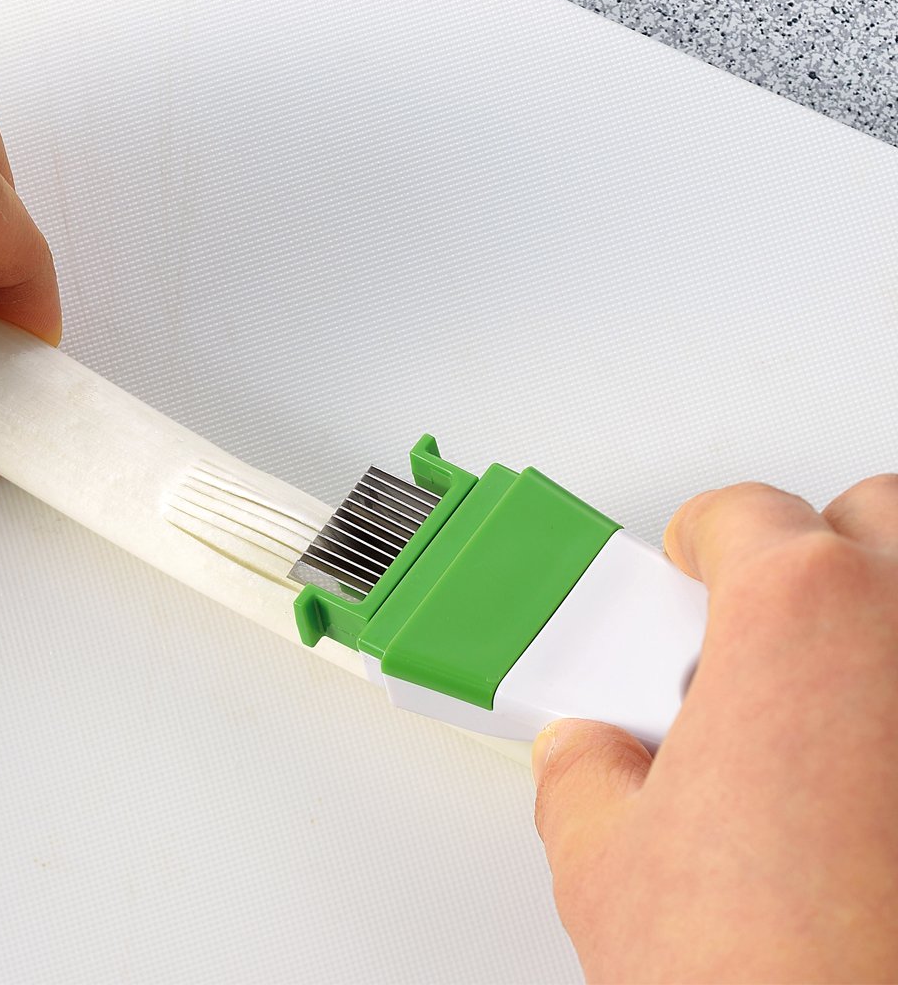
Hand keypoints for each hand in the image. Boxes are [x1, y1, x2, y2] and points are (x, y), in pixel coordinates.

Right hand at [532, 475, 897, 982]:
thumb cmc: (769, 980)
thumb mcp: (608, 867)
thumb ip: (584, 779)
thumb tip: (588, 764)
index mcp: (798, 615)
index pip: (741, 515)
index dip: (696, 540)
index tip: (684, 571)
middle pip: (869, 518)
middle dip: (811, 551)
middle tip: (753, 625)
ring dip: (879, 617)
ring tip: (824, 697)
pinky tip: (878, 788)